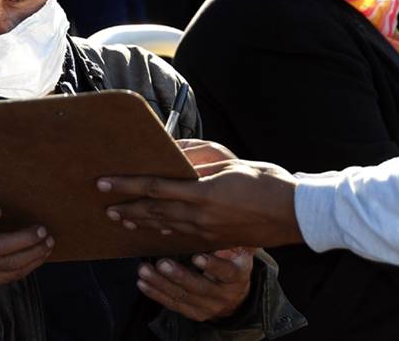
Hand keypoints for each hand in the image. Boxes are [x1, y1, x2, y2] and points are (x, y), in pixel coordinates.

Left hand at [97, 139, 303, 247]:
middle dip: (127, 208)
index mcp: (202, 193)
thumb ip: (201, 165)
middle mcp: (200, 215)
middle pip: (153, 211)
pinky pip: (182, 236)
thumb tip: (176, 157)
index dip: (125, 186)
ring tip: (122, 221)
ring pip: (165, 226)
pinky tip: (153, 230)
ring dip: (141, 223)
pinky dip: (163, 232)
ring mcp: (207, 231)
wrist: (295, 214)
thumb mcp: (231, 165)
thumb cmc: (267, 182)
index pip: (153, 188)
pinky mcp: (215, 240)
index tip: (104, 183)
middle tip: (105, 208)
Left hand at [138, 248, 254, 321]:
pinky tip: (143, 284)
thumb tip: (218, 228)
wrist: (235, 297)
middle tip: (162, 264)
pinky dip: (156, 294)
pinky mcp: (194, 313)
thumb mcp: (239, 252)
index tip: (197, 257)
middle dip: (179, 276)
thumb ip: (230, 242)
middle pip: (199, 287)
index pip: (226, 272)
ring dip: (161, 284)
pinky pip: (173, 304)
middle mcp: (223, 295)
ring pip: (182, 296)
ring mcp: (208, 307)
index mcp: (236, 276)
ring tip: (144, 271)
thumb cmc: (233, 264)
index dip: (213, 265)